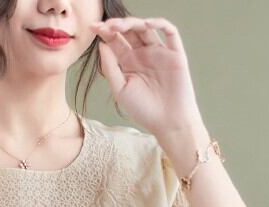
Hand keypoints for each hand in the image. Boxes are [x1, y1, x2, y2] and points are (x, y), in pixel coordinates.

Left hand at [90, 17, 203, 137]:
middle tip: (107, 26)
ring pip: (146, 28)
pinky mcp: (175, 53)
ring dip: (133, 23)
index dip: (105, 32)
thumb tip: (101, 44)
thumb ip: (110, 67)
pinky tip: (146, 24)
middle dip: (117, 25)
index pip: (115, 41)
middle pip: (129, 32)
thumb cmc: (143, 110)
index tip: (93, 27)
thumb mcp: (120, 90)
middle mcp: (143, 55)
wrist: (167, 122)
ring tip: (120, 26)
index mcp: (128, 63)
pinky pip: (170, 32)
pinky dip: (160, 23)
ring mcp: (159, 52)